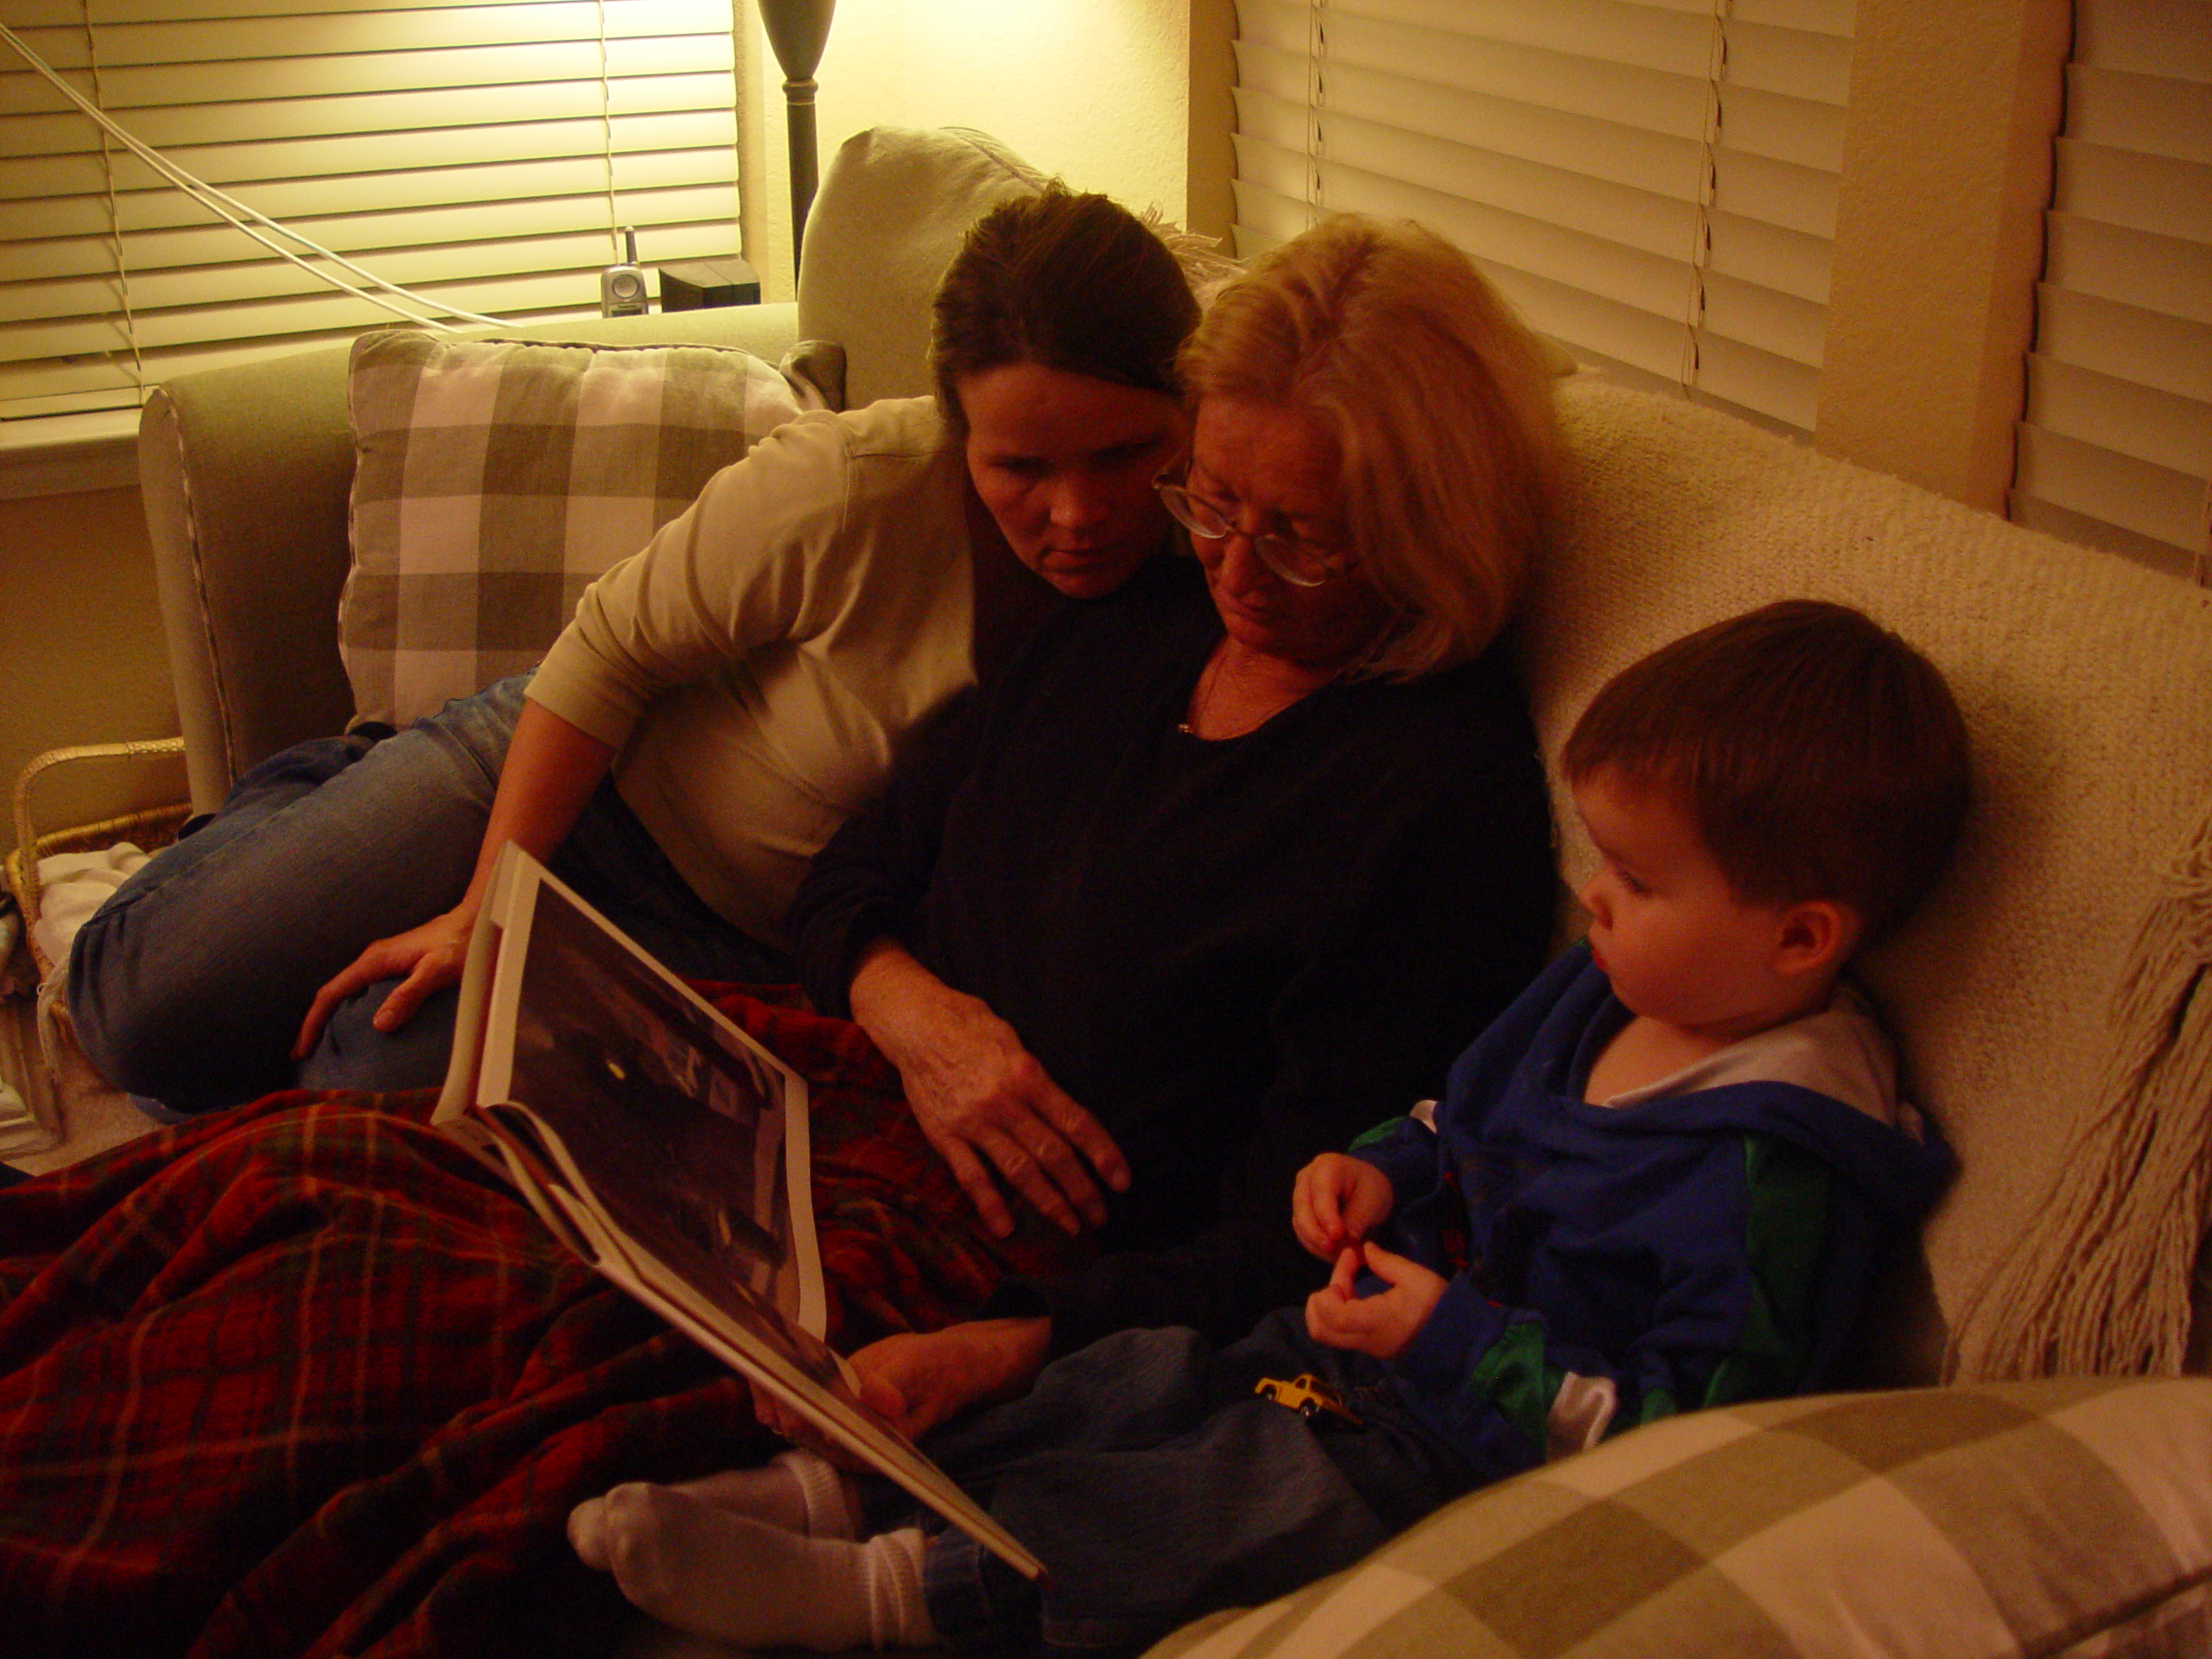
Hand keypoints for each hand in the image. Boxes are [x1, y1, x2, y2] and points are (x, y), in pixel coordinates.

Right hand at [293, 905, 475, 1059]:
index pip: (331, 992)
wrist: (473, 921)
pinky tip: (360, 1027)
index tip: (303, 1049)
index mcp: (375, 961)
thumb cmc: (459, 944)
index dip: (313, 1022)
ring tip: (326, 1047)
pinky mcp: (394, 967)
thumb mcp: (436, 971)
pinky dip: (353, 1011)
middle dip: (316, 1023)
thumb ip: (409, 995)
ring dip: (333, 1018)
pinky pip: (364, 991)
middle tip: (307, 1055)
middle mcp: (372, 960)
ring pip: (348, 993)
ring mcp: (383, 962)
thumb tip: (378, 1025)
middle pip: (334, 994)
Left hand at [748, 1319, 1050, 1460]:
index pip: (825, 1436)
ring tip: (750, 1358)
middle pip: (800, 1428)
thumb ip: (893, 1386)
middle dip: (776, 1400)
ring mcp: (838, 1428)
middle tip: (754, 1367)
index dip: (799, 1416)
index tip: (778, 1391)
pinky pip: (800, 1399)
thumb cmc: (938, 1370)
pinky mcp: (832, 1408)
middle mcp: (850, 1447)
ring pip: (793, 1416)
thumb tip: (874, 1399)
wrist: (945, 1366)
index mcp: (871, 1449)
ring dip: (771, 1391)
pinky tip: (766, 1359)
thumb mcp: (919, 1372)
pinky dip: (782, 1381)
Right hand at [853, 947, 1128, 1238]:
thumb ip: (1038, 1079)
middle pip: (1052, 1154)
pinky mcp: (944, 1135)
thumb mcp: (1015, 1042)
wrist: (915, 1024)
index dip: (1102, 1154)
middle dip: (1081, 1189)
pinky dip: (989, 1204)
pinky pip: (970, 1175)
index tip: (1121, 1180)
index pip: (1075, 1122)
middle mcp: (1004, 1102)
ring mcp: (973, 1122)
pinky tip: (1006, 1229)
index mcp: (1028, 1076)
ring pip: (1018, 1170)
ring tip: (1070, 1226)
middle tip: (1100, 1217)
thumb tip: (1063, 1115)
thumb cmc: (970, 1025)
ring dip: (1048, 1202)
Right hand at [1292, 1153, 1395, 1260]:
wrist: (1366, 1187)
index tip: (1337, 1237)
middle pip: (1303, 1207)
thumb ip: (1357, 1219)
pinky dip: (1315, 1245)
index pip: (1322, 1193)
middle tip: (1334, 1252)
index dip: (1327, 1216)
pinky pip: (1302, 1231)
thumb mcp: (1373, 1201)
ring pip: (1300, 1222)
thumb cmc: (1371, 1189)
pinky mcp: (1300, 1211)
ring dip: (1316, 1243)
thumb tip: (1342, 1243)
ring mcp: (1300, 1194)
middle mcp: (1307, 1177)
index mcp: (1327, 1166)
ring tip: (1339, 1256)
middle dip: (1316, 1233)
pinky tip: (1332, 1254)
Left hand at [1304, 1240, 1447, 1361]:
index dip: (1330, 1287)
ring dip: (1328, 1304)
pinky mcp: (1371, 1347)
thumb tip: (1365, 1249)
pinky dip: (1339, 1311)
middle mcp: (1363, 1339)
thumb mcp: (1416, 1277)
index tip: (1348, 1263)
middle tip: (1342, 1274)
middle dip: (1320, 1297)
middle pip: (1319, 1329)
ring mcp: (1366, 1347)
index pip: (1331, 1315)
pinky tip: (1356, 1292)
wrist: (1457, 1341)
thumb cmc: (1437, 1306)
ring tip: (1348, 1281)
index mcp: (1373, 1322)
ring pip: (1327, 1332)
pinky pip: (1341, 1332)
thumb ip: (1386, 1262)